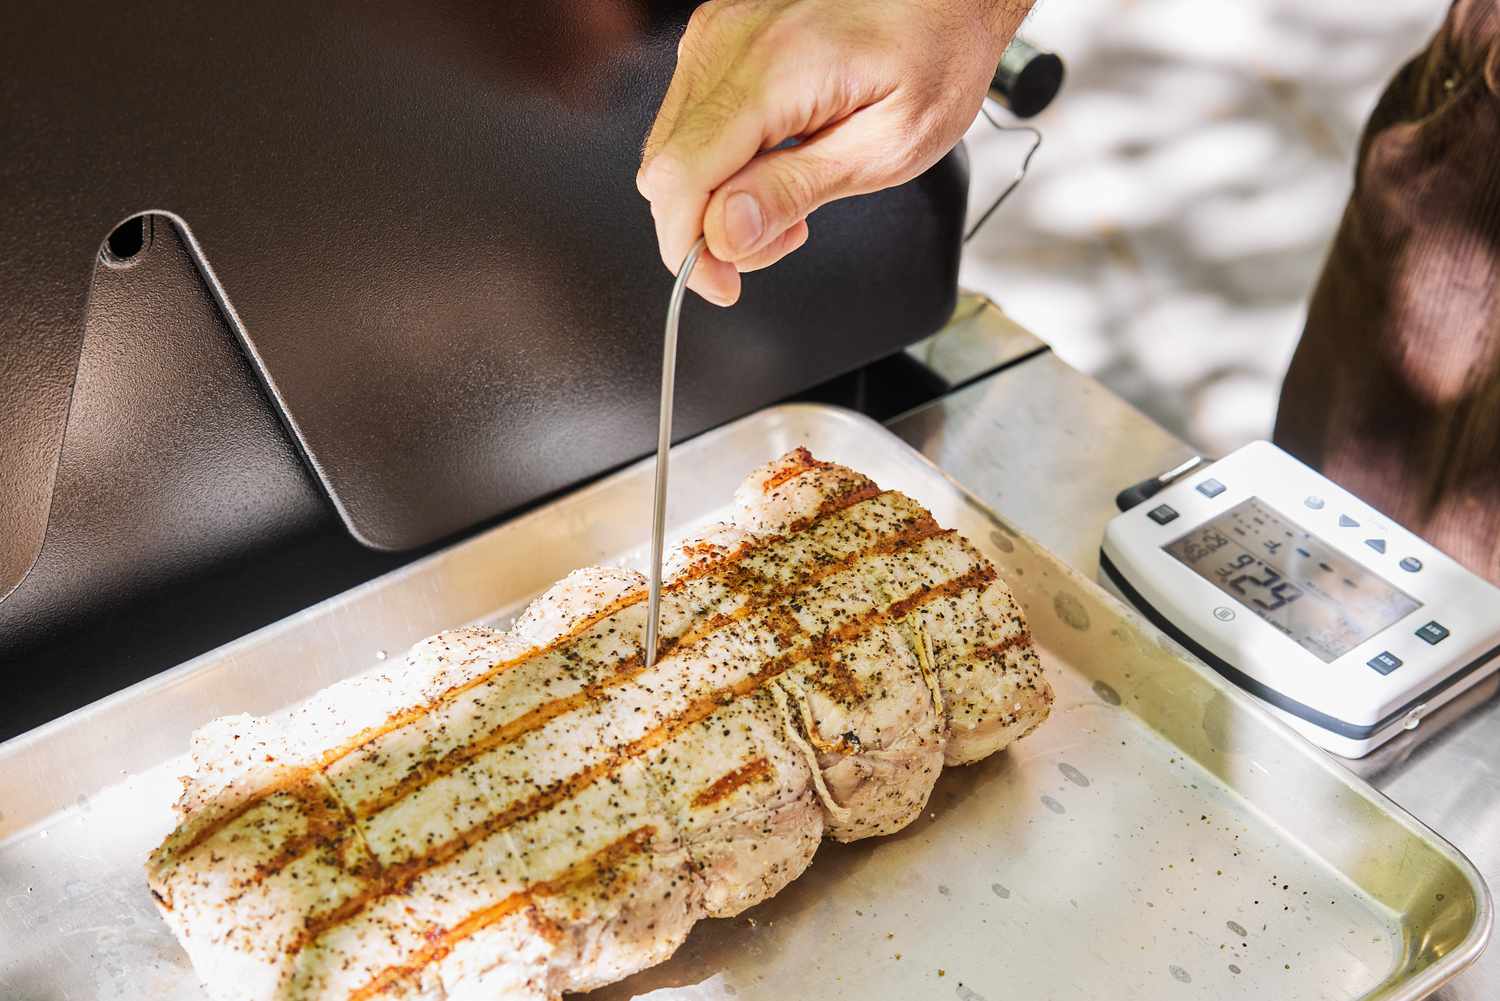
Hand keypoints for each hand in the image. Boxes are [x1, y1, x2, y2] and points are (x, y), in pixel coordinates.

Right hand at [637, 0, 1031, 304]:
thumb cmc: (933, 56)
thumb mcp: (887, 147)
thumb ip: (796, 190)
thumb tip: (724, 233)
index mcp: (772, 71)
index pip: (680, 178)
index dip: (689, 248)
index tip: (721, 285)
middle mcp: (728, 45)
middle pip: (666, 171)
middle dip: (709, 229)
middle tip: (779, 237)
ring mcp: (717, 38)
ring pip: (671, 153)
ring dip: (716, 199)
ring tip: (787, 198)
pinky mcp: (718, 41)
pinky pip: (689, 125)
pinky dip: (720, 164)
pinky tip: (773, 163)